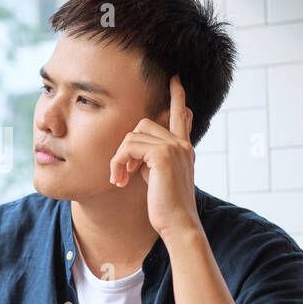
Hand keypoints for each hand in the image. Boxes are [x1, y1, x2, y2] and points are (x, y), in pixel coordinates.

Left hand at [108, 74, 198, 238]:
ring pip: (133, 135)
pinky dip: (119, 162)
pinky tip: (120, 179)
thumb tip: (138, 153)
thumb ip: (153, 161)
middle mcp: (182, 144)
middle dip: (127, 146)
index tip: (175, 78)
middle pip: (143, 124)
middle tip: (123, 172)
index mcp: (184, 148)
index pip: (180, 116)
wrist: (178, 224)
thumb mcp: (159, 179)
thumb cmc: (166, 208)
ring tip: (121, 178)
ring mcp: (174, 147)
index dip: (177, 97)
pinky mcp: (163, 154)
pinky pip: (129, 146)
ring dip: (120, 157)